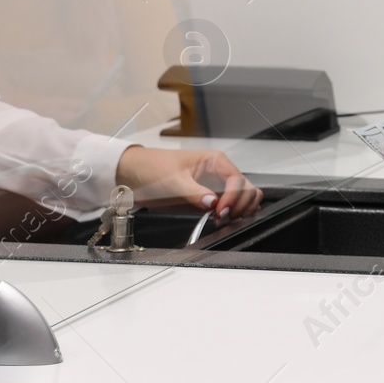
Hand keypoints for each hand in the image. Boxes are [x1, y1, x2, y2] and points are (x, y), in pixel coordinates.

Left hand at [113, 146, 261, 218]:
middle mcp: (221, 173)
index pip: (237, 179)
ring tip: (224, 221)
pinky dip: (235, 214)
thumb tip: (213, 203)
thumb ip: (194, 192)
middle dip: (240, 205)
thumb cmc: (153, 169)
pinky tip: (221, 221)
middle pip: (248, 188)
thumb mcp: (172, 181)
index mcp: (215, 161)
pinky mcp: (212, 199)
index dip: (233, 197)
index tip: (220, 212)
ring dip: (241, 210)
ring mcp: (218, 186)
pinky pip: (233, 206)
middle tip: (222, 218)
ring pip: (246, 196)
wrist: (136, 174)